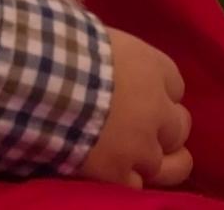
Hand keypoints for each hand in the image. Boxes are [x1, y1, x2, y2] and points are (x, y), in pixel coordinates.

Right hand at [77, 29, 192, 188]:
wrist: (44, 83)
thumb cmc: (64, 49)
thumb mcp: (97, 37)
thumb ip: (114, 56)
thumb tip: (105, 55)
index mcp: (152, 68)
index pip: (176, 86)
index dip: (161, 94)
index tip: (146, 97)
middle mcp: (156, 108)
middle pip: (180, 126)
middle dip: (166, 129)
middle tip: (148, 131)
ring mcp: (141, 145)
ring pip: (168, 164)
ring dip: (156, 162)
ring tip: (148, 163)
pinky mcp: (117, 173)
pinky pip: (136, 186)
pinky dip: (127, 181)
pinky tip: (117, 176)